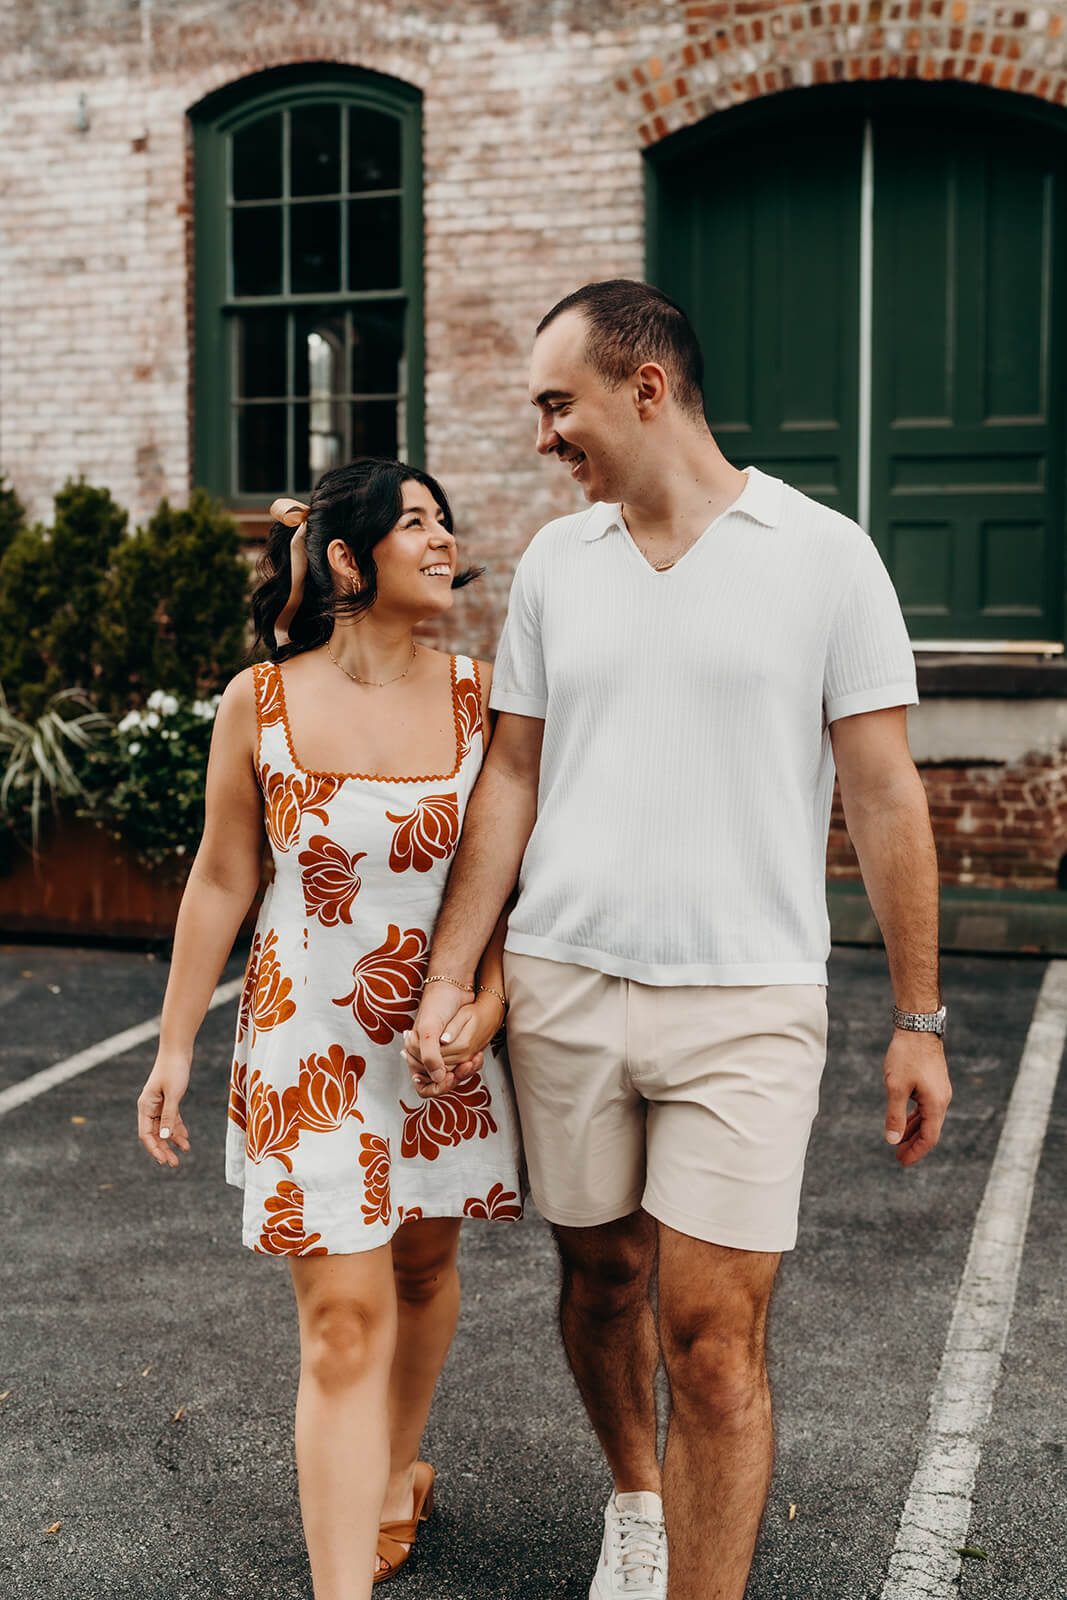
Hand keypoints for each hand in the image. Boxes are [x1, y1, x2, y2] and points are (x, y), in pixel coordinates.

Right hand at [137, 1050, 191, 1168]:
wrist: (178, 1051)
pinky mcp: (168, 1100)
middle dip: (164, 1149)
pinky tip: (186, 1138)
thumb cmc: (174, 1070)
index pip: (146, 1134)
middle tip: (175, 1164)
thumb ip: (169, 1116)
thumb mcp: (173, 1094)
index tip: (164, 1161)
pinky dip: (177, 1129)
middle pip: (154, 1134)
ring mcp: (158, 1104)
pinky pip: (171, 1119)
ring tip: (184, 1152)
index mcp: (145, 1107)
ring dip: (172, 1140)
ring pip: (163, 1128)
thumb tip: (164, 1138)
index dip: (154, 1149)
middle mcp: (149, 1107)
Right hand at [403, 991, 503, 1096]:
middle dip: (454, 1078)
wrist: (453, 986)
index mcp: (414, 1053)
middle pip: (439, 1082)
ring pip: (452, 1075)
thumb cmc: (437, 1004)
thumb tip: (438, 1078)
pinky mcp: (454, 1048)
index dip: (435, 1086)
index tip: (449, 1078)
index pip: (422, 1084)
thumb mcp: (429, 1029)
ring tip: (473, 1059)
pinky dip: (470, 1065)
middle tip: (466, 1066)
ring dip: (464, 1071)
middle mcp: (426, 1055)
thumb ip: (430, 1055)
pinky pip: (461, 1065)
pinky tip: (476, 1057)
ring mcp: (441, 1052)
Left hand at [883, 1030, 950, 1166]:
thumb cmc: (906, 1056)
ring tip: (898, 1141)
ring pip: (927, 1118)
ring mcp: (940, 1091)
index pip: (929, 1138)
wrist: (918, 1027)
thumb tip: (893, 1140)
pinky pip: (926, 1107)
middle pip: (929, 1130)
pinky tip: (904, 1119)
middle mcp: (942, 1100)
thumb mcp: (895, 1087)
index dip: (915, 1152)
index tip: (901, 1162)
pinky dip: (915, 1116)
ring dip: (913, 1130)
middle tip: (898, 1156)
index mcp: (936, 1104)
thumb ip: (895, 1115)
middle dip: (913, 1144)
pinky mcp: (934, 1082)